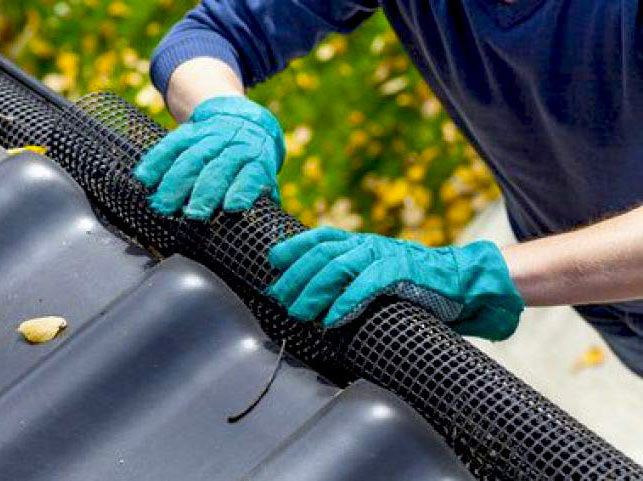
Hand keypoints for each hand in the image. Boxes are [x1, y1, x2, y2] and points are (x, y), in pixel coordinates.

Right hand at [134, 96, 284, 218]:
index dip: (242, 190)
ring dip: (175, 183)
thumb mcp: (265, 176)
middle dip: (204, 193)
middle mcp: (235, 146)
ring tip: (163, 206)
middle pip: (218, 168)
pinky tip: (145, 178)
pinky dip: (156, 161)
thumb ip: (262, 198)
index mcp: (257, 159)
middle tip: (193, 215)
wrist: (242, 121)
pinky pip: (171, 144)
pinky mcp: (190, 131)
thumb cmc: (252, 162)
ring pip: (191, 157)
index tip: (231, 207)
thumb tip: (263, 226)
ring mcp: (211, 136)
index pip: (251, 175)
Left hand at [267, 227, 523, 340]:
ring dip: (314, 291)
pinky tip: (333, 318)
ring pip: (338, 266)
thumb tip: (319, 296)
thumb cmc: (417, 283)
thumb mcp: (379, 272)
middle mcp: (369, 244)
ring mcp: (385, 255)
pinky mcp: (402, 272)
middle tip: (279, 297)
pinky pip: (368, 284)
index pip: (321, 236)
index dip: (295, 245)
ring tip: (298, 312)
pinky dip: (348, 301)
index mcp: (363, 243)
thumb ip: (354, 277)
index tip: (273, 259)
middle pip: (322, 253)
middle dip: (296, 275)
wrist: (462, 280)